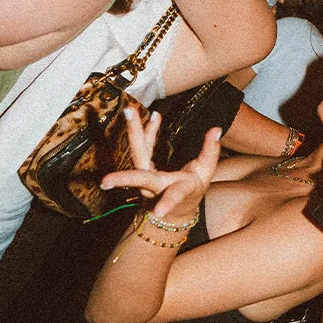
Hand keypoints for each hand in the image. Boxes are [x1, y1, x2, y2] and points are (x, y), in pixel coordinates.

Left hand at [101, 108, 220, 222]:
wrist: (174, 207)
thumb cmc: (192, 191)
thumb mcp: (205, 174)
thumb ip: (211, 152)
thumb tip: (216, 129)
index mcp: (175, 190)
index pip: (173, 196)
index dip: (168, 202)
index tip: (159, 211)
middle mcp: (155, 187)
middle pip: (139, 177)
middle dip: (124, 177)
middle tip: (106, 176)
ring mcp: (145, 179)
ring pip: (137, 155)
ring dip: (134, 133)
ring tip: (130, 111)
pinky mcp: (142, 168)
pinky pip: (143, 147)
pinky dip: (146, 131)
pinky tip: (153, 116)